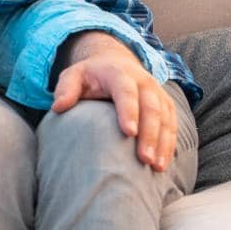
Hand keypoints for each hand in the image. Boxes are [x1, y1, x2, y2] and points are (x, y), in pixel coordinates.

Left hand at [52, 34, 175, 169]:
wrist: (115, 63)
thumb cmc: (90, 75)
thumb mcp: (73, 76)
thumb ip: (66, 89)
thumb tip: (58, 107)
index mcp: (120, 74)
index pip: (126, 93)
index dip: (129, 111)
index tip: (129, 133)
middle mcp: (144, 83)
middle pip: (151, 108)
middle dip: (149, 134)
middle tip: (144, 159)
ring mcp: (158, 94)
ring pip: (166, 118)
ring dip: (163, 143)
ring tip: (156, 167)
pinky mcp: (166, 105)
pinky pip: (172, 125)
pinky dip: (169, 144)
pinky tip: (163, 163)